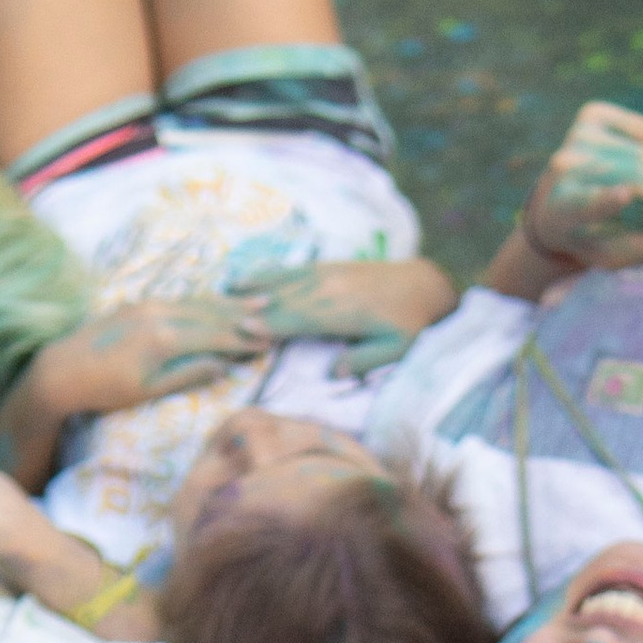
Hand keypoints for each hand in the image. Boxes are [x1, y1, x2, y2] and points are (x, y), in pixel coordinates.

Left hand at [24, 296, 268, 421]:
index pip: (214, 335)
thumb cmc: (105, 390)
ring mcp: (146, 305)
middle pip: (209, 312)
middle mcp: (158, 314)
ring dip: (225, 303)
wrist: (61, 370)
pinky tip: (214, 301)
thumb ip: (187, 374)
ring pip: (195, 302)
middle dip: (242, 314)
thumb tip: (222, 366)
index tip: (267, 342)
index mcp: (165, 338)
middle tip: (272, 312)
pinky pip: (178, 299)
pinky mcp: (136, 304)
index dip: (242, 339)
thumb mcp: (148, 390)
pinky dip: (201, 301)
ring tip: (253, 300)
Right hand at [221, 255, 454, 373]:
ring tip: (220, 296)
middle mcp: (326, 288)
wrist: (425, 284)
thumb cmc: (411, 324)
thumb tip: (333, 374)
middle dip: (248, 309)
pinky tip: (245, 279)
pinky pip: (288, 270)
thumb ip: (363, 360)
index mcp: (339, 311)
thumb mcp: (395, 350)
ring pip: (279, 282)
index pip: (295, 319)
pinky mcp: (326, 267)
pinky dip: (264, 275)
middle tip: (217, 319)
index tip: (241, 330)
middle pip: (279, 300)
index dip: (268, 325)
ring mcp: (324, 274)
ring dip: (250, 290)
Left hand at [520, 102, 642, 275]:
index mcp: (563, 210)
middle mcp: (565, 168)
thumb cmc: (588, 238)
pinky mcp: (591, 114)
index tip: (625, 194)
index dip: (607, 199)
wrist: (553, 205)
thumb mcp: (611, 256)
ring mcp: (577, 137)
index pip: (586, 204)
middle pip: (637, 176)